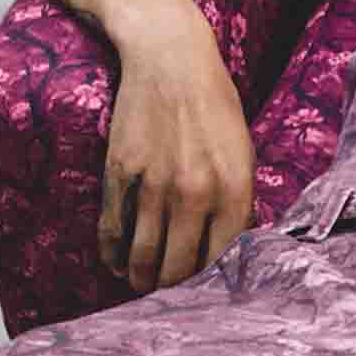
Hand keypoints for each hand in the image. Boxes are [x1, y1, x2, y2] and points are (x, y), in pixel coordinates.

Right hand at [98, 47, 256, 292]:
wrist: (170, 59)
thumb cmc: (213, 106)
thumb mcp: (243, 153)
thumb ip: (238, 202)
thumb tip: (229, 251)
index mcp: (233, 190)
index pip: (221, 261)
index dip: (210, 285)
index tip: (202, 295)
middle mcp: (194, 193)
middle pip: (179, 268)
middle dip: (172, 289)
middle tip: (167, 296)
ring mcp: (154, 185)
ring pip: (143, 256)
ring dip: (140, 279)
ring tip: (140, 285)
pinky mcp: (120, 174)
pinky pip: (113, 229)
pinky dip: (112, 254)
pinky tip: (116, 264)